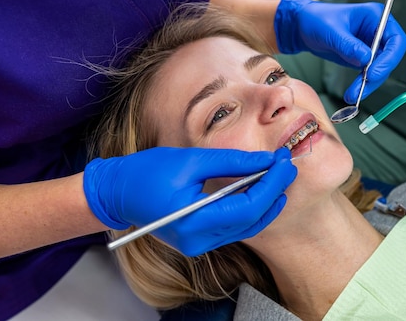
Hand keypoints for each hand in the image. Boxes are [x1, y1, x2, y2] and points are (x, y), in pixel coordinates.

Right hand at [83, 147, 296, 255]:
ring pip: (246, 226)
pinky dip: (251, 209)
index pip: (247, 207)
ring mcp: (199, 244)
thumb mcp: (191, 160)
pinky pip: (234, 227)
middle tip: (288, 165)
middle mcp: (199, 241)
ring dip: (266, 202)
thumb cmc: (148, 172)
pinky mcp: (199, 241)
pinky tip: (261, 190)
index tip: (284, 162)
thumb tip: (266, 161)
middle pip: (251, 219)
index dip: (271, 185)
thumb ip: (231, 163)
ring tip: (279, 176)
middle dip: (273, 191)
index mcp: (195, 222)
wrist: (117, 193)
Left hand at [274, 0, 405, 102]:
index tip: (374, 73)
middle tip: (363, 87)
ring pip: (380, 69)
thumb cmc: (316, 20)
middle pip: (390, 57)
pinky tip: (353, 92)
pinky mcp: (363, 58)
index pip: (395, 39)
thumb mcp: (331, 31)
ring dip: (369, 84)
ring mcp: (371, 45)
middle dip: (378, 74)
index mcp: (376, 16)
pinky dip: (363, 84)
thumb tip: (366, 59)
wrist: (303, 27)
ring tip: (352, 94)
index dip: (389, 58)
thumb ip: (348, 45)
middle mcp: (378, 31)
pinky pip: (369, 74)